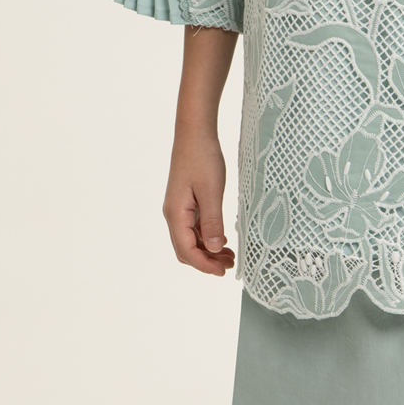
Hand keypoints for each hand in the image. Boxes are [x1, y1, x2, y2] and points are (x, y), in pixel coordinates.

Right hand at [163, 131, 235, 274]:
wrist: (195, 133)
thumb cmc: (202, 158)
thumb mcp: (211, 191)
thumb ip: (212, 221)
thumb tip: (213, 248)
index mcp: (175, 213)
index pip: (186, 251)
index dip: (204, 265)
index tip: (223, 271)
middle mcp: (173, 214)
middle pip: (185, 249)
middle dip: (206, 261)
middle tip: (230, 265)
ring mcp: (179, 208)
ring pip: (190, 239)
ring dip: (208, 251)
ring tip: (230, 255)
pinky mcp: (186, 202)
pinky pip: (194, 228)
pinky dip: (207, 237)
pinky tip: (222, 239)